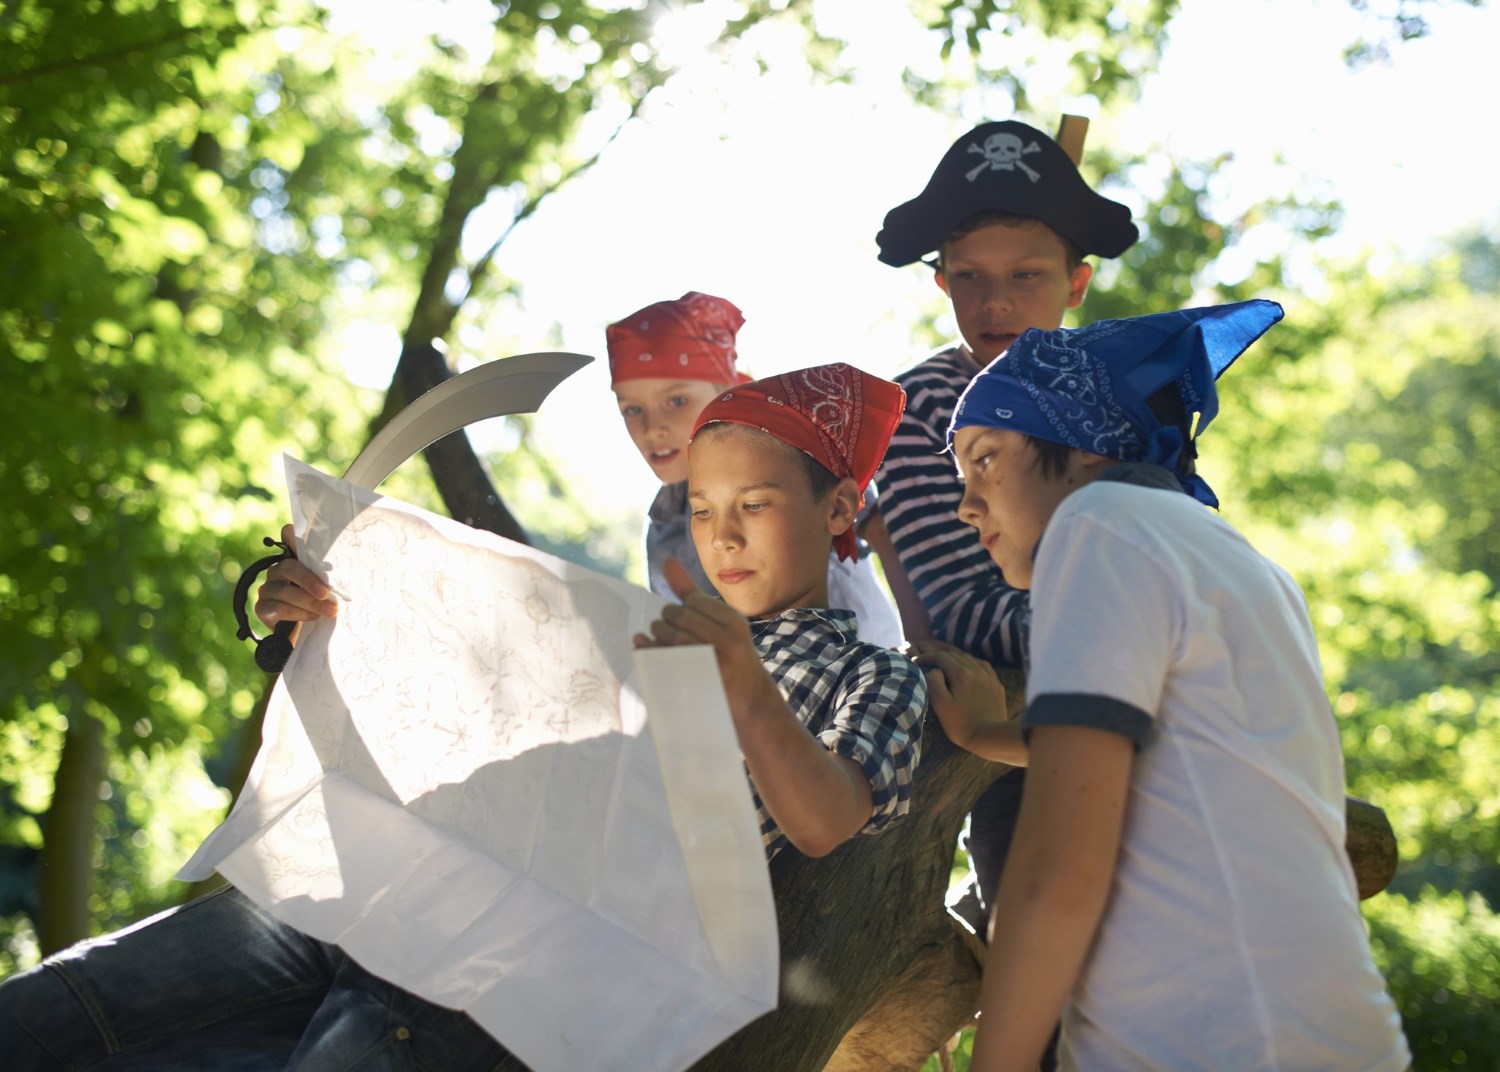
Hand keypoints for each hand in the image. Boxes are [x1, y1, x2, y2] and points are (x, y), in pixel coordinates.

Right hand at [252, 523, 336, 632]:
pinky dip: (298, 613)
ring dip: (310, 602)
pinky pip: (278, 607)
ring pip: (284, 591)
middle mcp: (277, 571)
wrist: (305, 639)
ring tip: (329, 611)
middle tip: (326, 593)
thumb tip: (349, 570)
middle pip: (288, 567)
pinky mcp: (261, 608)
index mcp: (294, 562)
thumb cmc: (321, 609)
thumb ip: (329, 578)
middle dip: (309, 580)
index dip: (292, 535)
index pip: (288, 540)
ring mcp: (267, 589)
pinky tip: (312, 617)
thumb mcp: (329, 591)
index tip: (297, 531)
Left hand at [633, 558, 779, 719]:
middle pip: (680, 617)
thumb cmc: (728, 657)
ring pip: (673, 637)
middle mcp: (730, 638)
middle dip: (664, 622)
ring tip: (657, 642)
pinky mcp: (703, 682)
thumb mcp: (718, 623)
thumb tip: (667, 561)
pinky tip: (648, 653)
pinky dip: (652, 655)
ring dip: (657, 638)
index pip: (692, 602)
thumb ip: (691, 593)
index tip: (677, 621)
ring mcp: (718, 661)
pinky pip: (669, 661)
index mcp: (734, 620)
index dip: (678, 610)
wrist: (750, 704)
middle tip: (662, 631)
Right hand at [910, 642, 1008, 752]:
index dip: (926, 657)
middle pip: (955, 655)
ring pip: (969, 658)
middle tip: (927, 662)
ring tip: (945, 665)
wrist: (990, 737)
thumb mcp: (941, 704)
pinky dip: (971, 663)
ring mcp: (988, 676)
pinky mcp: (996, 685)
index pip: (940, 656)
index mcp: (961, 673)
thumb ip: (933, 682)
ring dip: (954, 658)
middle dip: (938, 656)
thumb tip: (932, 670)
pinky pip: (983, 665)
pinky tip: (969, 668)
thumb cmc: (961, 724)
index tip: (915, 662)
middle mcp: (976, 669)